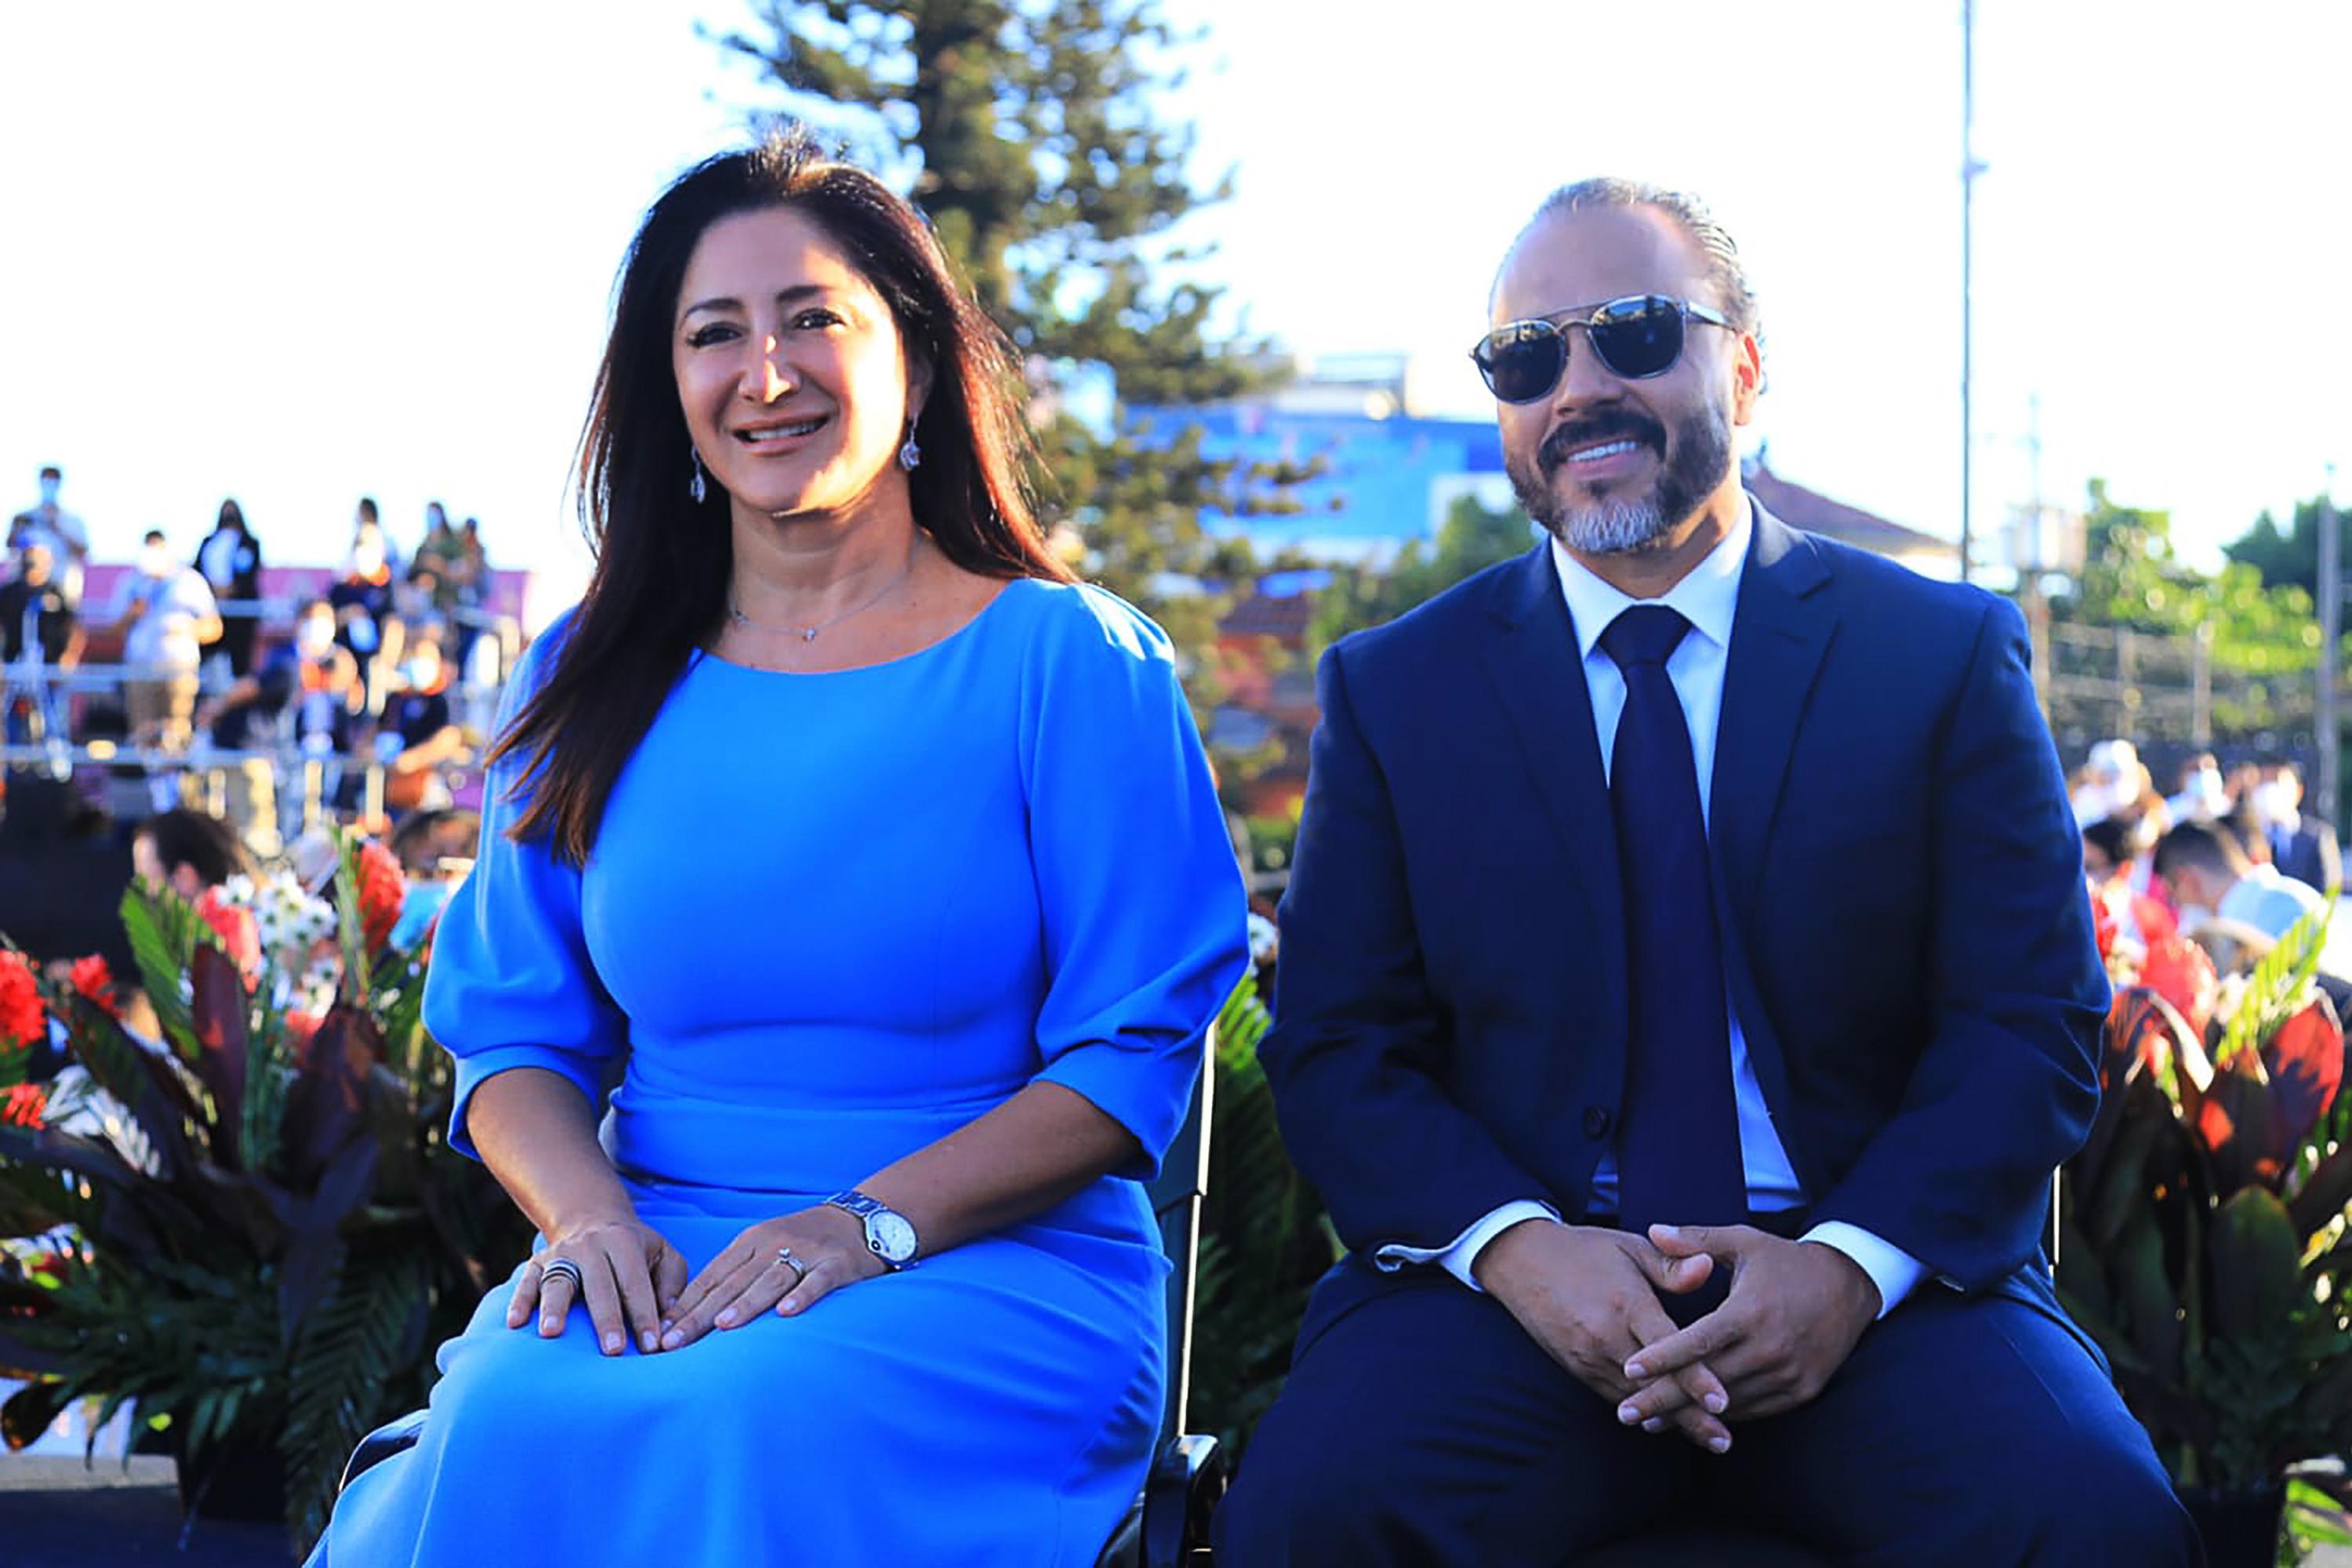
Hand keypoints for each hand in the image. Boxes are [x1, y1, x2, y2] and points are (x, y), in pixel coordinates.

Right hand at [509, 1215, 689, 1356]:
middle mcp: (590, 1246)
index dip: (644, 1315)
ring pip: (557, 1282)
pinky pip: (526, 1283)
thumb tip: (668, 1323)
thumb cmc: (636, 1250)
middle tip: (614, 1350)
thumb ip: (672, 1285)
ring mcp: (560, 1255)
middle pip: (598, 1285)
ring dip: (554, 1307)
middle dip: (607, 1318)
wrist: (591, 1219)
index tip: (652, 1346)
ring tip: (551, 1333)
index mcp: (624, 1243)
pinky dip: (520, 1301)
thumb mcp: (663, 1255)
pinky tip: (515, 1323)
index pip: (635, 1283)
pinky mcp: (536, 1264)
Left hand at [660, 1204, 882, 1350]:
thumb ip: (734, 1276)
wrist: (861, 1219)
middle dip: (700, 1314)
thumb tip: (691, 1313)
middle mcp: (773, 1243)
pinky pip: (816, 1281)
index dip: (685, 1306)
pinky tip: (787, 1313)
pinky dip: (801, 1296)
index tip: (661, 1334)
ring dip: (745, 1304)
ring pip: (769, 1281)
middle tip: (674, 1342)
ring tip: (722, 1326)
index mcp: (750, 1241)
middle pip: (732, 1283)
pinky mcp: (835, 1263)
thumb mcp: (765, 1249)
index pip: (711, 1277)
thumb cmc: (803, 1242)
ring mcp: (805, 1252)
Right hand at [1474, 1219, 1733, 1452]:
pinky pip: (1616, 1395)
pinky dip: (1643, 1410)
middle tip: (1724, 1442)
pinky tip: (1668, 1423)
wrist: (1521, 1261)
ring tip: (1707, 1440)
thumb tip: (1709, 1267)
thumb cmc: (1584, 1251)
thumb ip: (1671, 1264)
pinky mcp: (1578, 1368)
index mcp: (1625, 1303)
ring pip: (1636, 1398)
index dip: (1695, 1377)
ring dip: (1671, 1419)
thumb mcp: (1629, 1247)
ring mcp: (1589, 1357)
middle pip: (1655, 1385)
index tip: (1722, 1402)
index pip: (1666, 1348)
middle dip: (1691, 1415)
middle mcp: (1606, 1337)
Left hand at [1617, 1225, 1880, 1423]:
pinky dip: (1723, 1414)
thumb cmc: (1785, 1262)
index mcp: (1751, 1311)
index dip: (1662, 1358)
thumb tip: (1653, 1230)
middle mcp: (1771, 1347)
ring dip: (1690, 1414)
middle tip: (1624, 1413)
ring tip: (1648, 1421)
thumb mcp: (1744, 1242)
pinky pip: (1754, 1409)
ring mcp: (1789, 1374)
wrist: (1849, 1287)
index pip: (1699, 1341)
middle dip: (1664, 1399)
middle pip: (1708, 1381)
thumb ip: (1696, 1240)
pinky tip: (1693, 1417)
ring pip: (1730, 1402)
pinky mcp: (1801, 1391)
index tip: (1628, 1370)